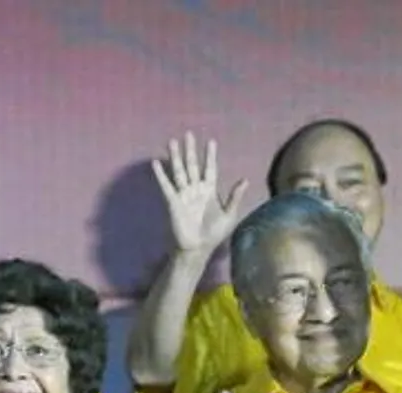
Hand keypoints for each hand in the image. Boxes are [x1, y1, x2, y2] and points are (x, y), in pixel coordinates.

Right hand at [151, 132, 248, 255]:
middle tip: (188, 134)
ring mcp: (183, 195)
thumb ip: (235, 196)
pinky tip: (156, 163)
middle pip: (192, 165)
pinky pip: (166, 186)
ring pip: (179, 171)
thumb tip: (245, 179)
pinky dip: (161, 175)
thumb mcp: (229, 214)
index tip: (211, 142)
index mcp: (209, 191)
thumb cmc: (214, 234)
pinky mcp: (173, 202)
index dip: (210, 156)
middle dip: (190, 150)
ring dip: (175, 157)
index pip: (209, 169)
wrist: (198, 249)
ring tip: (172, 142)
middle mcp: (195, 190)